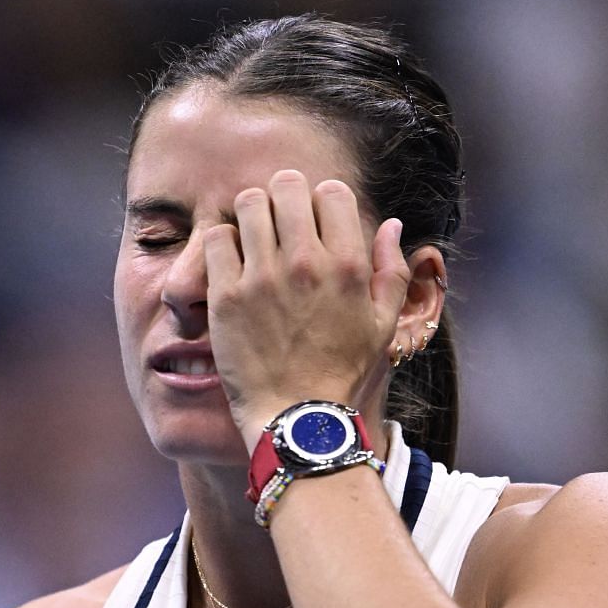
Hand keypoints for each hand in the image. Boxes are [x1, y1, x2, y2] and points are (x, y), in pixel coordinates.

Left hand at [203, 170, 410, 449]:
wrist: (299, 422)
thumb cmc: (343, 376)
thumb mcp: (384, 326)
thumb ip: (392, 271)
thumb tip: (391, 224)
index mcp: (347, 266)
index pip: (331, 191)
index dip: (321, 201)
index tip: (313, 222)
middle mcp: (305, 263)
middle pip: (286, 186)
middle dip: (283, 199)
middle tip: (278, 225)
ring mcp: (263, 277)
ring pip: (248, 203)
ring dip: (250, 215)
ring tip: (252, 240)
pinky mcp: (226, 296)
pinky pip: (215, 238)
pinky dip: (221, 243)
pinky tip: (230, 263)